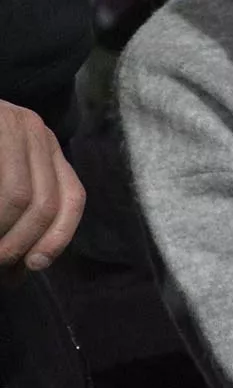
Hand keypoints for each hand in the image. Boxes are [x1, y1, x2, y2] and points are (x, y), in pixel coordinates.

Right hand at [0, 100, 84, 275]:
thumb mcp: (9, 176)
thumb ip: (21, 210)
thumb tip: (32, 263)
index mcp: (46, 146)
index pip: (71, 197)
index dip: (58, 237)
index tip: (35, 265)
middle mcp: (34, 130)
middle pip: (42, 203)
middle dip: (17, 244)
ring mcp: (6, 122)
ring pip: (16, 197)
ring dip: (0, 231)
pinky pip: (2, 183)